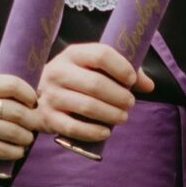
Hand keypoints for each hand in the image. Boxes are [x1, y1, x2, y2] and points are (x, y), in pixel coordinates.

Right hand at [0, 74, 40, 164]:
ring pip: (12, 132)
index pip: (12, 84)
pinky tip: (18, 151)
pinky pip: (2, 149)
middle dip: (32, 120)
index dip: (29, 94)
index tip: (33, 103)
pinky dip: (15, 152)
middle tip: (35, 125)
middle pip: (16, 111)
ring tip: (27, 139)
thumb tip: (35, 95)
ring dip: (26, 138)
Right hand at [37, 43, 152, 145]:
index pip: (101, 54)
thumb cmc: (75, 79)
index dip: (121, 67)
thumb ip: (123, 72)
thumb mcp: (94, 68)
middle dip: (119, 96)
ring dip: (110, 114)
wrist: (36, 96)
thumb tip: (149, 85)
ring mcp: (51, 95)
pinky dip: (93, 132)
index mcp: (73, 54)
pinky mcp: (48, 118)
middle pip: (96, 84)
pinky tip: (106, 132)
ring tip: (122, 117)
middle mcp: (58, 72)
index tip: (131, 80)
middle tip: (130, 103)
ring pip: (87, 106)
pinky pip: (73, 127)